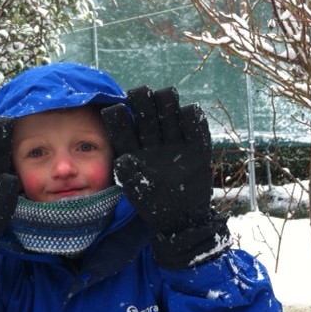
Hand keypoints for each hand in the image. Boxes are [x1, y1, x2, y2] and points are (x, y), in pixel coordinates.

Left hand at [101, 86, 229, 267]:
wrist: (183, 219)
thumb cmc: (155, 207)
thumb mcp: (138, 193)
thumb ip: (130, 175)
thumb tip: (122, 159)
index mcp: (134, 151)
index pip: (123, 129)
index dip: (119, 117)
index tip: (114, 108)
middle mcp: (153, 144)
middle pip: (146, 115)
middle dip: (143, 101)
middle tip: (139, 92)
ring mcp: (175, 144)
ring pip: (169, 115)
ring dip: (166, 103)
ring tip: (165, 94)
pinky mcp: (196, 149)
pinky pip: (195, 128)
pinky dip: (192, 118)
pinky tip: (187, 111)